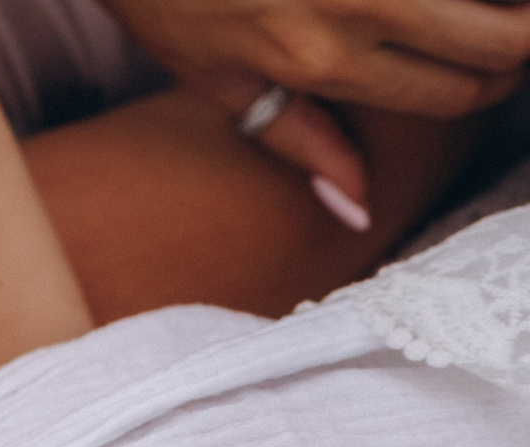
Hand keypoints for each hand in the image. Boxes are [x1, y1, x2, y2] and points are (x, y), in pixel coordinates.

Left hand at [105, 0, 529, 207]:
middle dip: (521, 41)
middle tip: (511, 31)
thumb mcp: (217, 82)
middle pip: (495, 38)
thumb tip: (360, 210)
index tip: (497, 73)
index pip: (449, 93)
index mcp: (318, 62)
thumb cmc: (167, 0)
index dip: (490, 87)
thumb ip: (298, 140)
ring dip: (507, 3)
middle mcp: (354, 6)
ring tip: (497, 9)